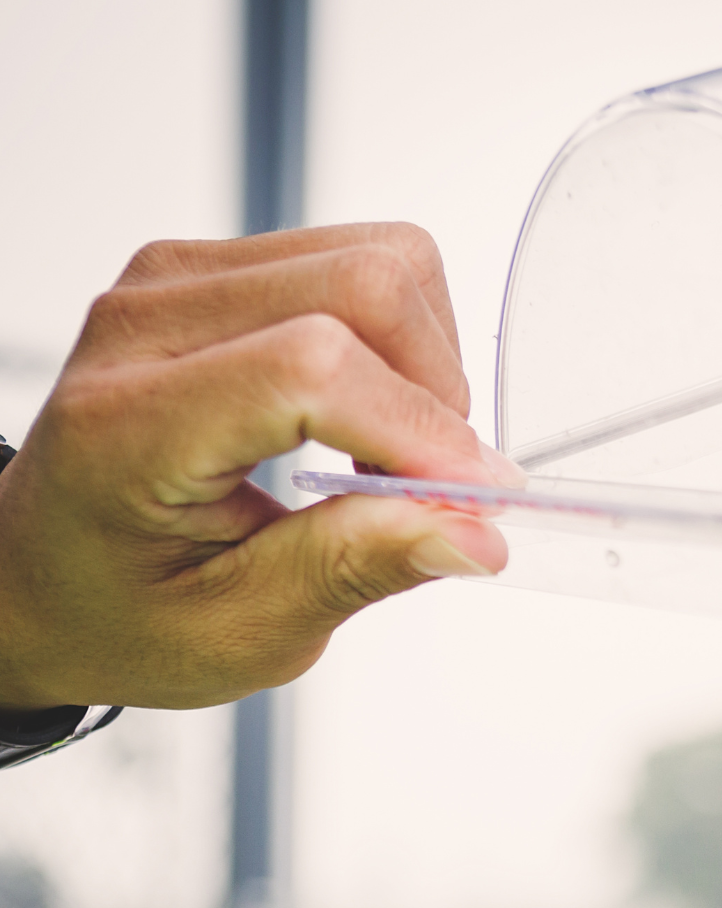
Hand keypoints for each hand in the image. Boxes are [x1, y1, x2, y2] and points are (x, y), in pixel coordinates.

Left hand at [0, 223, 518, 711]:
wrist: (47, 570)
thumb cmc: (125, 606)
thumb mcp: (240, 631)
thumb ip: (354, 569)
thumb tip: (472, 533)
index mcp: (128, 426)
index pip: (310, 369)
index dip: (418, 432)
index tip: (469, 505)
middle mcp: (148, 323)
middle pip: (363, 286)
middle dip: (437, 394)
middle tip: (427, 486)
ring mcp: (181, 279)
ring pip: (381, 261)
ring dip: (424, 366)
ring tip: (389, 453)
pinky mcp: (220, 266)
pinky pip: (363, 261)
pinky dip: (402, 344)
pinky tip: (367, 415)